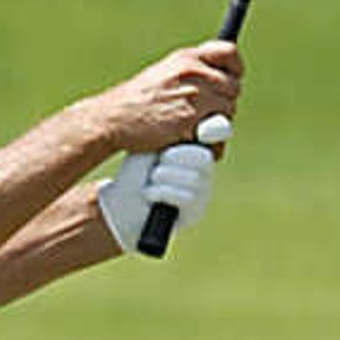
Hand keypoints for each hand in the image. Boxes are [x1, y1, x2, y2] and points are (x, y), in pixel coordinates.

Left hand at [96, 127, 220, 250]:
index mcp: (197, 147)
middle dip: (176, 157)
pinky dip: (162, 193)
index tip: (202, 131)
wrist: (122, 203)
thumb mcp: (152, 145)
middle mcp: (205, 169)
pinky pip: (188, 198)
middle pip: (204, 158)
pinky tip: (149, 194)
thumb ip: (176, 134)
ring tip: (150, 179)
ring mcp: (204, 190)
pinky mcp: (197, 211)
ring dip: (164, 176)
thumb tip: (202, 129)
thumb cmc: (136, 170)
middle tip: (158, 161)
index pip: (218, 132)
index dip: (216, 129)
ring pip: (194, 179)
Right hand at [100, 41, 241, 153]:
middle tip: (205, 114)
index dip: (236, 68)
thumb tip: (221, 83)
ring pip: (228, 112)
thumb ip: (190, 73)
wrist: (113, 119)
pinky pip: (217, 136)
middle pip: (234, 87)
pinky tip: (190, 143)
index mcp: (186, 58)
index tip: (233, 78)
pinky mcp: (191, 121)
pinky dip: (210, 146)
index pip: (228, 52)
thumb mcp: (163, 73)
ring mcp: (194, 96)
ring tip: (194, 130)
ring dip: (217, 125)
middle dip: (224, 102)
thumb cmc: (137, 101)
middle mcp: (193, 73)